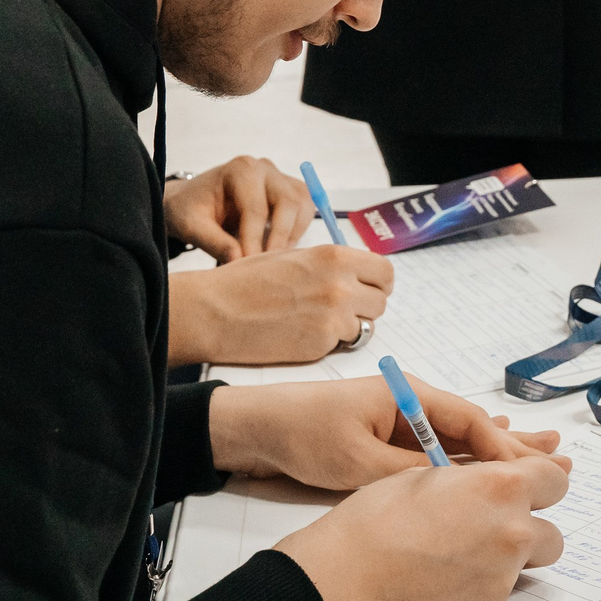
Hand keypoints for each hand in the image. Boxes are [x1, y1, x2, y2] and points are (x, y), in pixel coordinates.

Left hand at [166, 156, 310, 260]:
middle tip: (267, 267)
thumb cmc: (190, 210)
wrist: (192, 200)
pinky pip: (305, 209)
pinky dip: (297, 231)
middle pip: (288, 202)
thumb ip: (213, 242)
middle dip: (280, 238)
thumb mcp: (191, 226)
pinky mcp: (289, 190)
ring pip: (303, 205)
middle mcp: (263, 168)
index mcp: (239, 170)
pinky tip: (279, 250)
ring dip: (293, 234)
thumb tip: (238, 262)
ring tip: (274, 260)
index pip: (256, 208)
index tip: (248, 267)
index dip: (254, 240)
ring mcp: (279, 177)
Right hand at [168, 244, 394, 366]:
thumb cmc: (246, 282)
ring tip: (318, 322)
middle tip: (344, 311)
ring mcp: (333, 316)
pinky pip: (343, 344)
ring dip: (349, 327)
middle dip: (366, 307)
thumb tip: (356, 274)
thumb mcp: (295, 258)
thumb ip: (330, 265)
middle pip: (381, 301)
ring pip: (366, 326)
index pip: (384, 271)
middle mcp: (340, 284)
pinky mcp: (321, 343)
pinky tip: (304, 334)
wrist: (215, 311)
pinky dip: (330, 342)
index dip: (378, 282)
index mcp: (335, 256)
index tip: (369, 290)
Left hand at [209, 373, 563, 488]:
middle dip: (516, 444)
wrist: (257, 428)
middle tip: (559, 454)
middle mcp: (412, 405)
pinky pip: (439, 450)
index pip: (470, 422)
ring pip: (461, 440)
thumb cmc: (304, 431)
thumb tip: (450, 490)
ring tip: (542, 452)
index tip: (531, 472)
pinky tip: (491, 458)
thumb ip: (408, 474)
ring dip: (497, 453)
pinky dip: (468, 459)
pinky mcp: (389, 440)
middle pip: (474, 427)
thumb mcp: (358, 460)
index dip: (504, 449)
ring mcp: (402, 422)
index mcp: (409, 396)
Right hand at [276, 455, 569, 600]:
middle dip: (529, 523)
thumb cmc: (375, 523)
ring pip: (530, 562)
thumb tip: (487, 481)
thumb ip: (473, 478)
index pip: (554, 478)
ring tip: (469, 548)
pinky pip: (501, 589)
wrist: (347, 580)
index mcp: (501, 487)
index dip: (538, 480)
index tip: (528, 484)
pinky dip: (484, 582)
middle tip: (495, 519)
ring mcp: (503, 574)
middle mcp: (512, 531)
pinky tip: (448, 574)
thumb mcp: (427, 475)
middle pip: (552, 528)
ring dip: (513, 554)